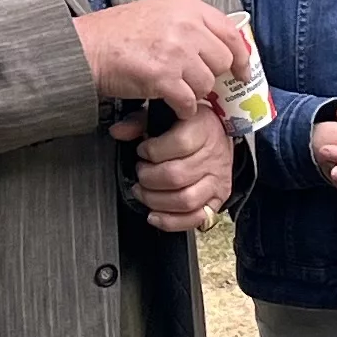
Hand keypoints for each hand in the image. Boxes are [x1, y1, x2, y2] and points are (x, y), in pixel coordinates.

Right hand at [77, 0, 245, 113]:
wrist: (87, 47)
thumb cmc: (119, 32)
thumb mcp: (160, 13)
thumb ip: (190, 25)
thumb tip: (218, 48)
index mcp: (187, 7)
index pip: (230, 32)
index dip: (240, 56)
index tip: (242, 72)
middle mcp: (186, 26)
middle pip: (221, 60)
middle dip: (211, 76)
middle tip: (196, 82)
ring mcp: (176, 52)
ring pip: (206, 83)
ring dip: (194, 93)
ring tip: (176, 89)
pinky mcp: (163, 77)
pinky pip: (189, 101)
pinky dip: (183, 108)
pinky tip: (172, 103)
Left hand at [116, 97, 232, 228]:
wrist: (219, 137)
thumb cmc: (191, 126)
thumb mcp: (167, 114)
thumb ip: (140, 121)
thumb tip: (118, 131)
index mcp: (203, 129)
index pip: (179, 144)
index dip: (153, 150)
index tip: (142, 150)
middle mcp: (213, 157)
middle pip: (176, 176)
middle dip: (149, 177)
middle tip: (141, 172)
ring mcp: (217, 181)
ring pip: (185, 200)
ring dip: (156, 200)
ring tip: (144, 191)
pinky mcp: (216, 201)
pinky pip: (195, 219)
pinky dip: (171, 222)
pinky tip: (154, 215)